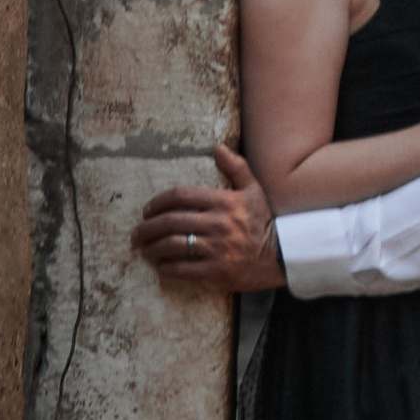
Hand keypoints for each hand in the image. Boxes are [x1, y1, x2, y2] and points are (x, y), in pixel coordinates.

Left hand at [135, 145, 284, 293]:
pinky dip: (166, 268)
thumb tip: (217, 147)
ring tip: (144, 249)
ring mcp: (218, 249)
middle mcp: (219, 224)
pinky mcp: (217, 271)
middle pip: (171, 221)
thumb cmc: (265, 222)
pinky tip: (160, 266)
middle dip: (147, 227)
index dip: (158, 202)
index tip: (148, 210)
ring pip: (173, 245)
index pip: (181, 195)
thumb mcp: (254, 191)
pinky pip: (183, 269)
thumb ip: (236, 167)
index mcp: (224, 202)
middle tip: (136, 233)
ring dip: (152, 248)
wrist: (283, 256)